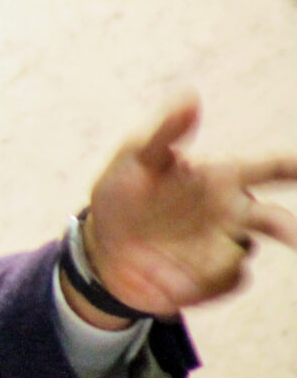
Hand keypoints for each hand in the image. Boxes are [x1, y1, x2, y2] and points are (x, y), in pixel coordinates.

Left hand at [80, 95, 296, 319]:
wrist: (100, 248)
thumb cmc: (123, 194)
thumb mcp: (135, 158)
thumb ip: (165, 131)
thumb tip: (191, 96)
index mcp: (220, 177)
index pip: (269, 169)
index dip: (294, 168)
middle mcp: (231, 212)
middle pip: (274, 219)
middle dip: (288, 228)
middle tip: (290, 234)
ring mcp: (224, 248)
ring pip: (246, 251)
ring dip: (223, 255)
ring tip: (177, 258)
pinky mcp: (212, 280)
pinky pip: (227, 281)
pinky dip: (208, 281)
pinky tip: (173, 276)